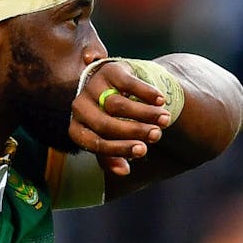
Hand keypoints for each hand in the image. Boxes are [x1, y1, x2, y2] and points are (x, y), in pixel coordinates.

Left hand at [69, 60, 171, 175]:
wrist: (116, 90)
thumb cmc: (113, 123)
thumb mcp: (111, 141)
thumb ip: (114, 158)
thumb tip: (124, 172)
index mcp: (76, 129)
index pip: (94, 143)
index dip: (119, 148)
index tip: (143, 151)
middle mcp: (79, 107)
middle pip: (105, 124)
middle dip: (134, 131)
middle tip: (157, 135)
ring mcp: (92, 87)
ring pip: (118, 104)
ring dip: (144, 114)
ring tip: (165, 120)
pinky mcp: (108, 70)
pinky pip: (128, 83)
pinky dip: (146, 93)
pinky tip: (161, 100)